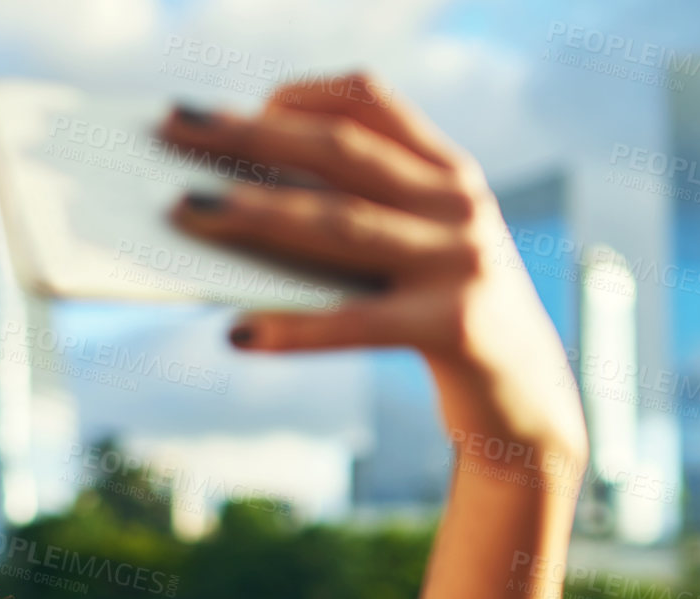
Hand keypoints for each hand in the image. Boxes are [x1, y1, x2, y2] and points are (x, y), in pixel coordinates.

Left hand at [159, 73, 588, 476]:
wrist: (528, 404)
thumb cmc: (442, 322)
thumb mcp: (411, 256)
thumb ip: (354, 222)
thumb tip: (233, 208)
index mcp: (447, 172)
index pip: (368, 101)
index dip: (294, 94)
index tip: (226, 109)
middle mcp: (459, 203)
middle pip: (337, 151)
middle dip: (248, 135)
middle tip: (172, 127)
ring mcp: (461, 261)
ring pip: (339, 225)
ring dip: (254, 213)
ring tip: (184, 210)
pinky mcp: (455, 327)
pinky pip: (356, 322)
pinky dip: (292, 327)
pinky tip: (238, 332)